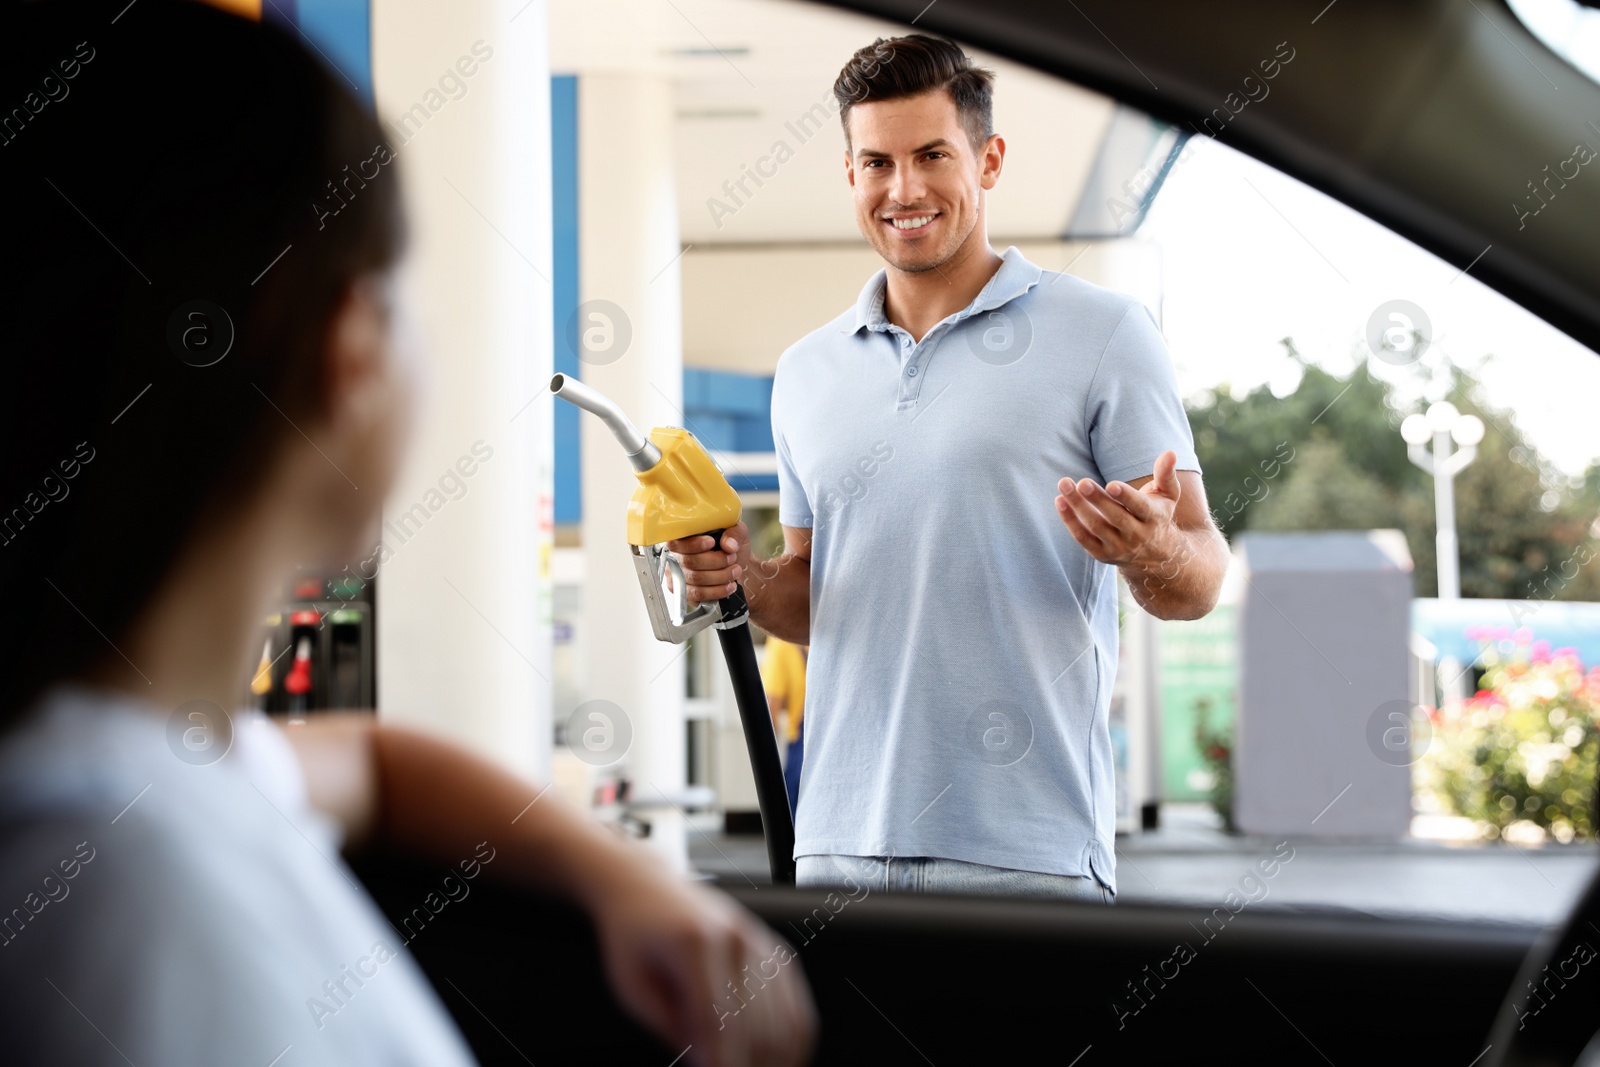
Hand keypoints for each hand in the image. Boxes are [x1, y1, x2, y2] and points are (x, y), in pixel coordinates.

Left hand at [590, 858, 816, 1066]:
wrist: (647, 887)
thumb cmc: (633, 937)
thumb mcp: (633, 987)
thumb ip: (670, 1027)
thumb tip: (708, 1063)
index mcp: (695, 942)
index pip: (716, 1017)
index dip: (720, 1059)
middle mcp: (737, 937)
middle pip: (755, 1023)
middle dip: (748, 1063)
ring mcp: (761, 942)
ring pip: (782, 1019)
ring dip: (772, 1058)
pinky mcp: (775, 950)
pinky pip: (797, 1004)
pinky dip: (793, 1040)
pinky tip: (781, 1060)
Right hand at [666, 521, 751, 604]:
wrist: (736, 565)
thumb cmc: (730, 546)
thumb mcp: (736, 531)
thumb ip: (734, 534)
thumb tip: (729, 545)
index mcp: (683, 539)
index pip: (677, 542)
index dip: (693, 544)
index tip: (712, 542)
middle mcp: (677, 558)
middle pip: (690, 561)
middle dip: (716, 561)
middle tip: (732, 558)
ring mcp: (679, 577)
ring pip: (696, 579)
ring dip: (720, 576)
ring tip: (735, 571)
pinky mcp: (686, 593)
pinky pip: (699, 594)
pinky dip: (717, 591)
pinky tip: (729, 585)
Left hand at [1056, 450, 1181, 566]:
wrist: (1155, 555)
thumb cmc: (1157, 515)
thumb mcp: (1168, 495)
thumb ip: (1166, 474)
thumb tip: (1170, 452)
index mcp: (1153, 518)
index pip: (1139, 507)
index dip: (1126, 497)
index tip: (1111, 484)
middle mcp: (1137, 535)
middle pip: (1115, 517)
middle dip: (1097, 499)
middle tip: (1081, 482)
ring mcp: (1118, 547)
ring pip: (1095, 527)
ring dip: (1078, 506)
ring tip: (1064, 484)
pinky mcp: (1102, 555)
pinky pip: (1082, 538)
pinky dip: (1070, 521)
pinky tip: (1060, 501)